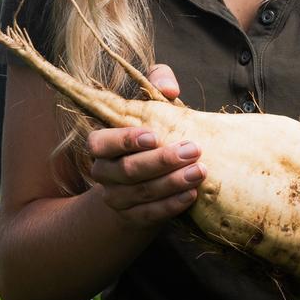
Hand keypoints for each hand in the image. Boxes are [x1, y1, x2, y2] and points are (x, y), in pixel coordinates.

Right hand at [83, 64, 201, 227]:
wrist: (145, 178)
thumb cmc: (152, 132)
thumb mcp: (153, 102)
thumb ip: (158, 81)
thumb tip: (168, 89)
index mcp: (101, 145)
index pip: (99, 143)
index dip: (124, 140)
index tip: (154, 136)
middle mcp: (103, 173)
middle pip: (128, 170)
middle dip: (162, 161)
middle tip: (193, 150)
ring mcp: (116, 198)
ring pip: (142, 193)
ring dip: (173, 182)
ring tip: (200, 171)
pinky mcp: (132, 218)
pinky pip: (150, 215)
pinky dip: (172, 205)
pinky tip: (192, 194)